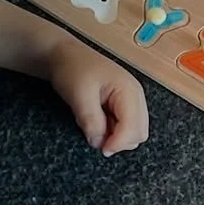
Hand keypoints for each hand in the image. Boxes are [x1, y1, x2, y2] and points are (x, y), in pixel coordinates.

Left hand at [46, 39, 148, 155]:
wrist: (64, 55)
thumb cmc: (73, 68)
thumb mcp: (79, 95)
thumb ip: (91, 120)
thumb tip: (99, 143)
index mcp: (129, 90)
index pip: (134, 127)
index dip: (118, 143)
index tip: (101, 149)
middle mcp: (135, 96)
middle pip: (139, 133)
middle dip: (119, 141)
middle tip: (95, 138)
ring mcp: (130, 100)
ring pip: (133, 132)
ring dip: (116, 137)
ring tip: (94, 125)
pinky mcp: (122, 105)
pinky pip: (124, 126)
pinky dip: (112, 131)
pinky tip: (97, 121)